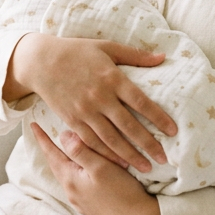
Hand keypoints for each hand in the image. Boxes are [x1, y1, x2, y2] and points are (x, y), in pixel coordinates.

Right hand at [6, 34, 177, 171]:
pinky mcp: (72, 120)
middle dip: (148, 144)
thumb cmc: (76, 51)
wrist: (41, 61)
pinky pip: (92, 142)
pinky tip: (119, 163)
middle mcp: (100, 97)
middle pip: (129, 126)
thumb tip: (163, 57)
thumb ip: (136, 55)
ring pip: (111, 139)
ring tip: (146, 167)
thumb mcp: (107, 47)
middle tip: (165, 158)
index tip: (173, 130)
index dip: (158, 118)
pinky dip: (106, 154)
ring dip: (130, 155)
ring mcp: (85, 111)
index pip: (141, 102)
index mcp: (112, 78)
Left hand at [32, 123, 162, 214]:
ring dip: (64, 159)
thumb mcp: (100, 166)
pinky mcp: (90, 205)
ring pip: (67, 174)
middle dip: (51, 148)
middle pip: (57, 164)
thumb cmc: (122, 191)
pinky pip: (77, 183)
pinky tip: (81, 168)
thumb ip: (80, 150)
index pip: (52, 154)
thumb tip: (62, 135)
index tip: (32, 125)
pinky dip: (76, 170)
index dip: (42, 138)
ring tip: (62, 147)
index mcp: (70, 179)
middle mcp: (71, 191)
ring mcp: (80, 200)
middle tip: (45, 133)